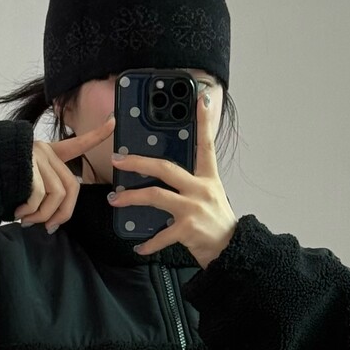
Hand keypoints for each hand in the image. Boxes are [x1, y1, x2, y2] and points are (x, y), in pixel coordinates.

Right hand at [15, 114, 115, 231]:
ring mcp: (36, 154)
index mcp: (47, 152)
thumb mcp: (23, 186)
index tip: (114, 122)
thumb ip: (41, 195)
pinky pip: (40, 194)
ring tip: (26, 220)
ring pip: (56, 194)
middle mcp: (44, 150)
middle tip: (47, 227)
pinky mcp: (27, 161)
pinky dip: (31, 210)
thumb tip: (52, 223)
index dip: (97, 134)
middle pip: (70, 188)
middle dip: (62, 214)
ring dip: (42, 215)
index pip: (77, 143)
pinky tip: (17, 213)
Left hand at [108, 91, 236, 266]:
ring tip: (115, 200)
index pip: (206, 145)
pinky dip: (148, 243)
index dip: (204, 121)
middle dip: (138, 162)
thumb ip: (191, 183)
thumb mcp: (210, 196)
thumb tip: (164, 177)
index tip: (200, 98)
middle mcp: (201, 189)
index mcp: (208, 178)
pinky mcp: (188, 229)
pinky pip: (161, 235)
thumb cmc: (216, 223)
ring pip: (156, 196)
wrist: (233, 251)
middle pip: (166, 168)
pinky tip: (139, 247)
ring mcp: (194, 208)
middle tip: (118, 161)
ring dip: (132, 198)